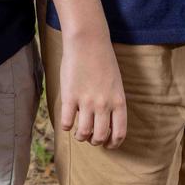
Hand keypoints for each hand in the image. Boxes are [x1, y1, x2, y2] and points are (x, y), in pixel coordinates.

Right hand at [59, 33, 126, 149]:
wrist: (88, 41)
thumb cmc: (103, 59)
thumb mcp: (115, 82)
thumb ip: (113, 101)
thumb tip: (105, 120)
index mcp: (118, 101)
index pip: (119, 133)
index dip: (113, 143)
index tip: (107, 143)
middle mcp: (104, 105)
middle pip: (99, 137)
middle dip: (94, 141)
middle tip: (90, 136)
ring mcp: (86, 102)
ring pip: (83, 133)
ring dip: (80, 136)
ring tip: (78, 132)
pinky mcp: (69, 97)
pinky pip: (66, 122)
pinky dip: (66, 126)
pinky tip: (67, 120)